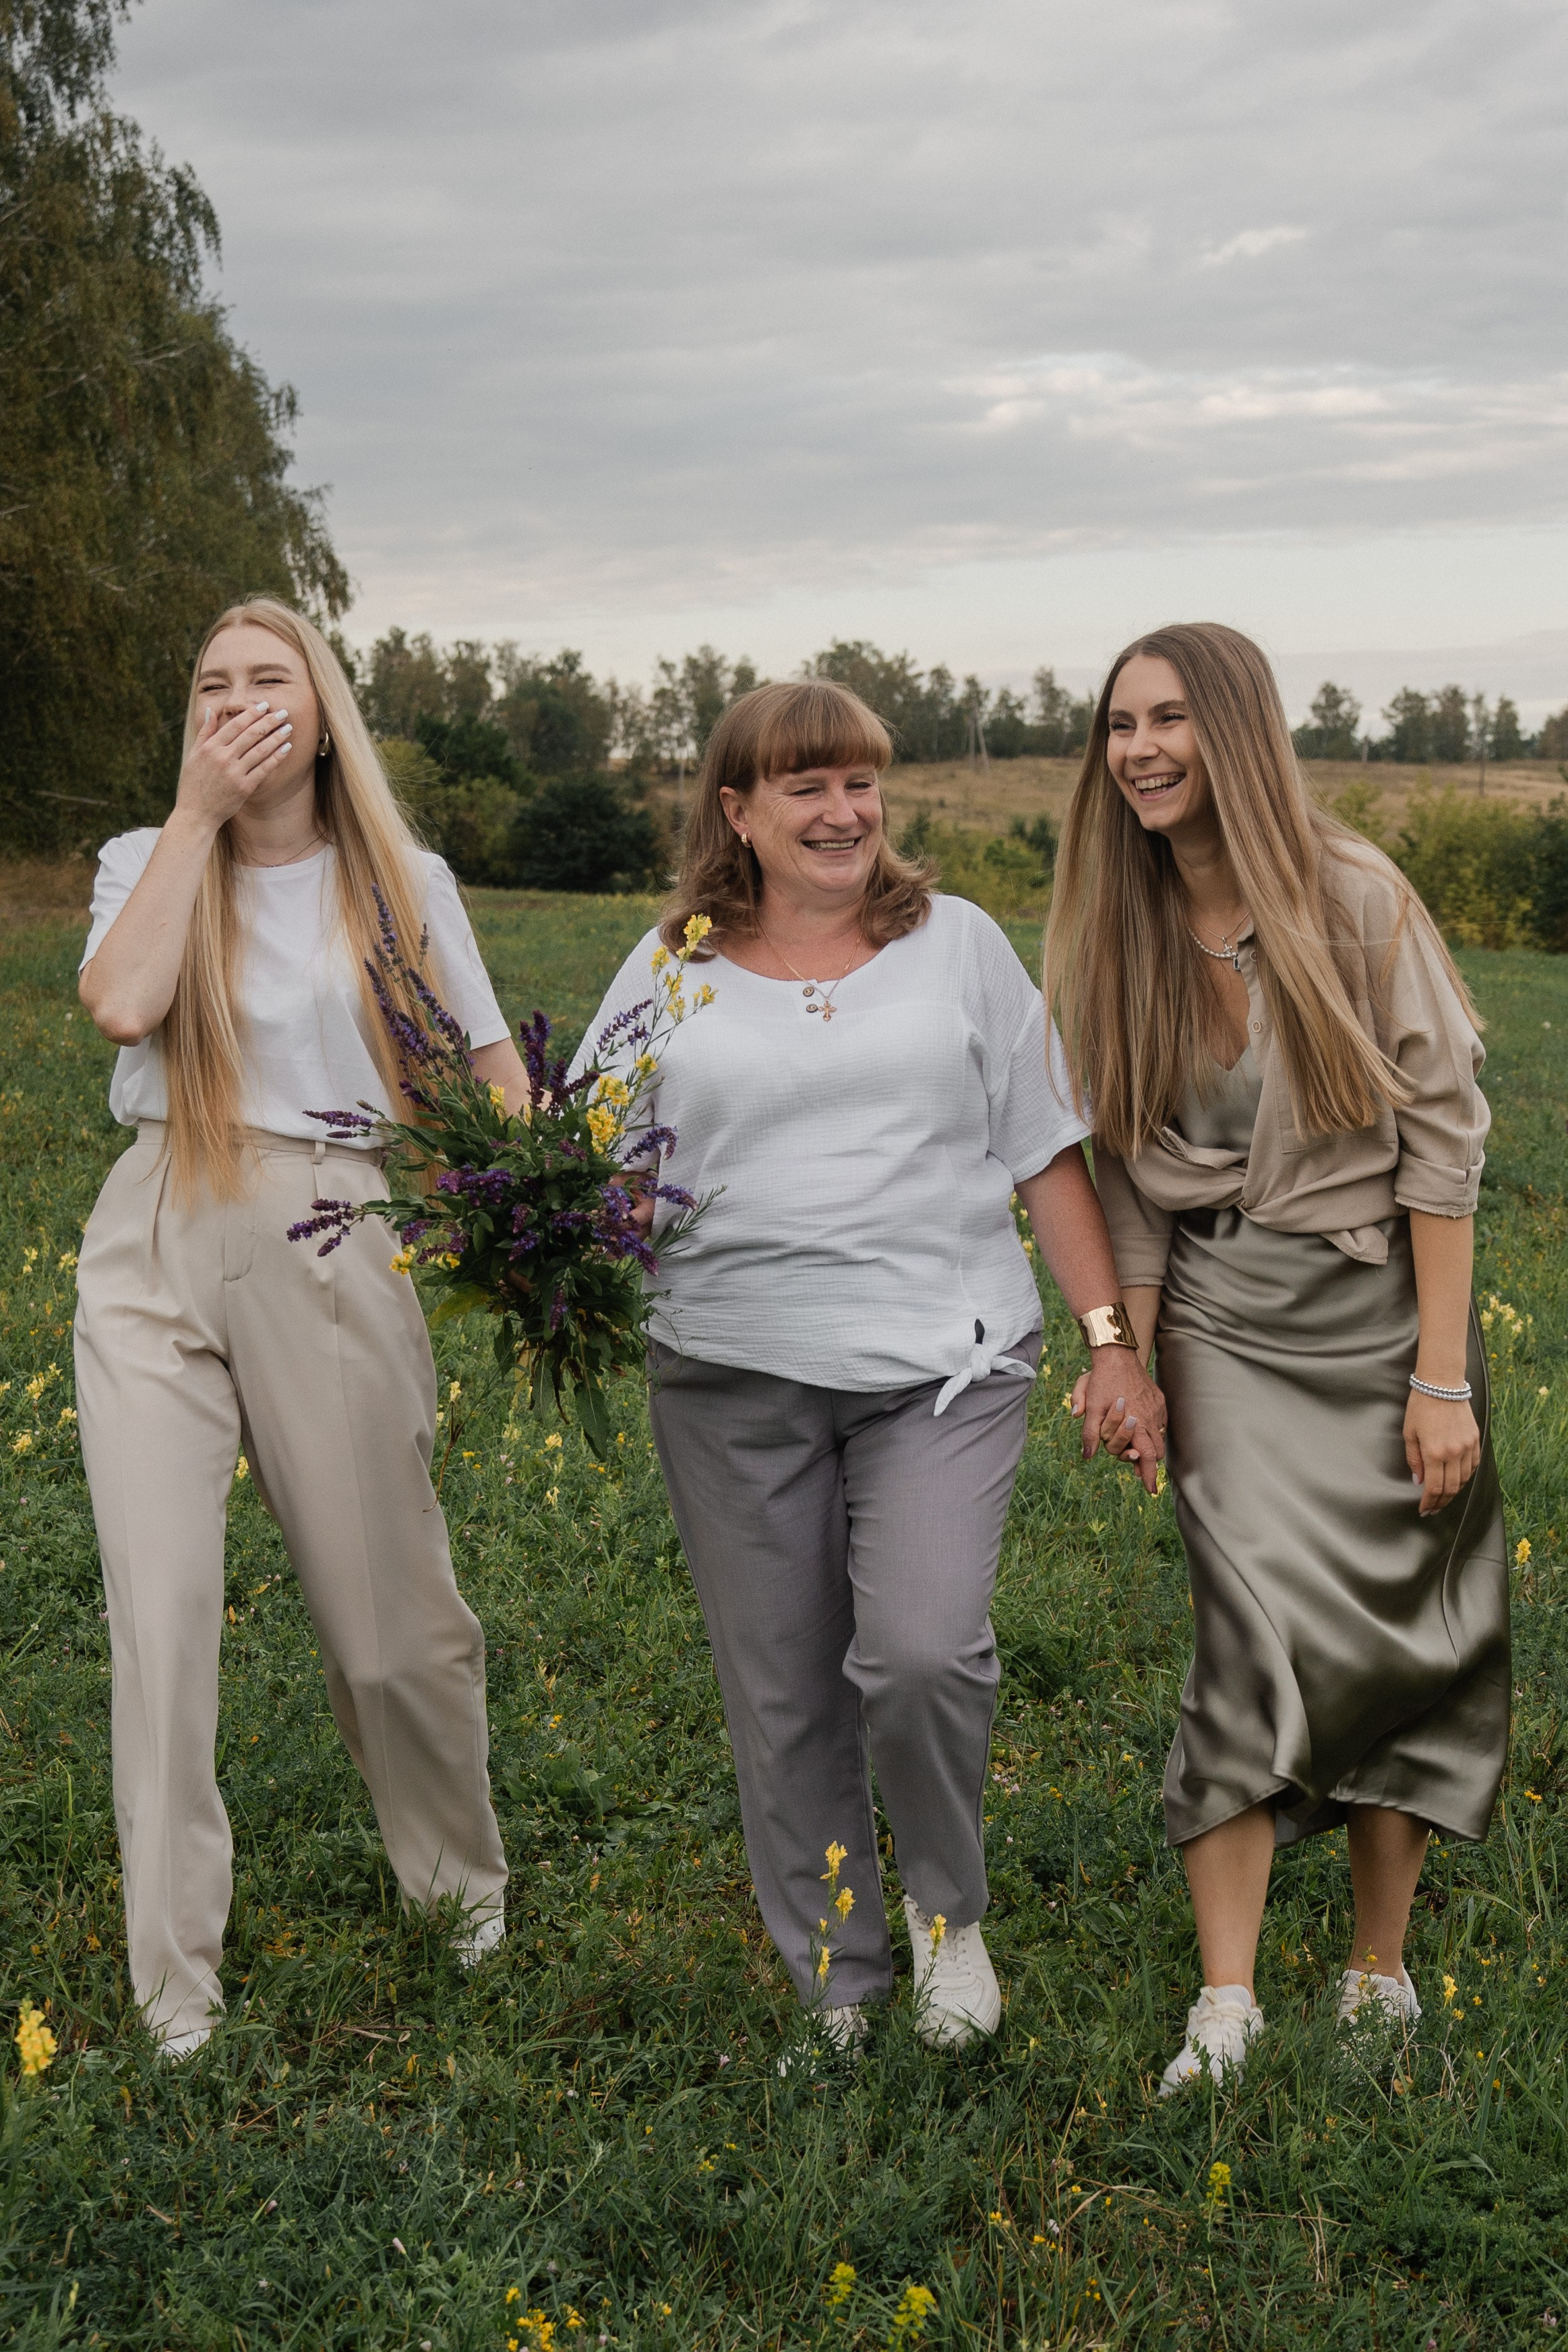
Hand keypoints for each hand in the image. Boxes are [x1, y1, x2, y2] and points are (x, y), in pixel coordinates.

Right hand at [175, 700, 295, 831]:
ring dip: (277, 737)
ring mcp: (234, 773)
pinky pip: (264, 769)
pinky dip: (277, 757)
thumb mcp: (193, 755)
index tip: (264, 705)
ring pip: (260, 750)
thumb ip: (204, 732)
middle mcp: (223, 758)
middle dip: (269, 721)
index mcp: (210, 748)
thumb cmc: (193, 784)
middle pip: (251, 734)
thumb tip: (211, 711)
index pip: (235, 725)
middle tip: (283, 712)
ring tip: (288, 728)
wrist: (196, 813)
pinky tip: (286, 748)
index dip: (252, 713)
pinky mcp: (244, 787)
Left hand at [1071, 1348, 1166, 1494]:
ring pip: (1159, 1437)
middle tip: (1139, 1474)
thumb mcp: (1090, 1407)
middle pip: (1156, 1452)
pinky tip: (1140, 1429)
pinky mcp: (1158, 1399)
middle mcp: (1150, 1418)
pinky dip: (1152, 1430)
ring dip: (1149, 1447)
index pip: (1146, 1456)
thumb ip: (1090, 1433)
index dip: (1148, 1475)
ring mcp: (1156, 1408)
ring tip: (1137, 1452)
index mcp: (1135, 1422)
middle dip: (1148, 1464)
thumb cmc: (1101, 1381)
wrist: (1116, 1355)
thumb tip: (1087, 1456)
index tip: (1150, 1490)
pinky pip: (1160, 1422)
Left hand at [1404, 1391, 1479, 1515]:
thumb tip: (1419, 1481)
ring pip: (1464, 1479)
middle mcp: (1454, 1452)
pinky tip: (1457, 1480)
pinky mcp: (1475, 1439)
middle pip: (1451, 1488)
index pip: (1434, 1488)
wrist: (1442, 1384)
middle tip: (1433, 1509)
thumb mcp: (1410, 1433)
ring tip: (1443, 1497)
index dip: (1429, 1503)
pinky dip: (1465, 1476)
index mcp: (1434, 1452)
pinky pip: (1473, 1465)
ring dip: (1454, 1492)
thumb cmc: (1421, 1406)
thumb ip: (1414, 1459)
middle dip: (1441, 1502)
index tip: (1424, 1510)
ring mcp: (1467, 1446)